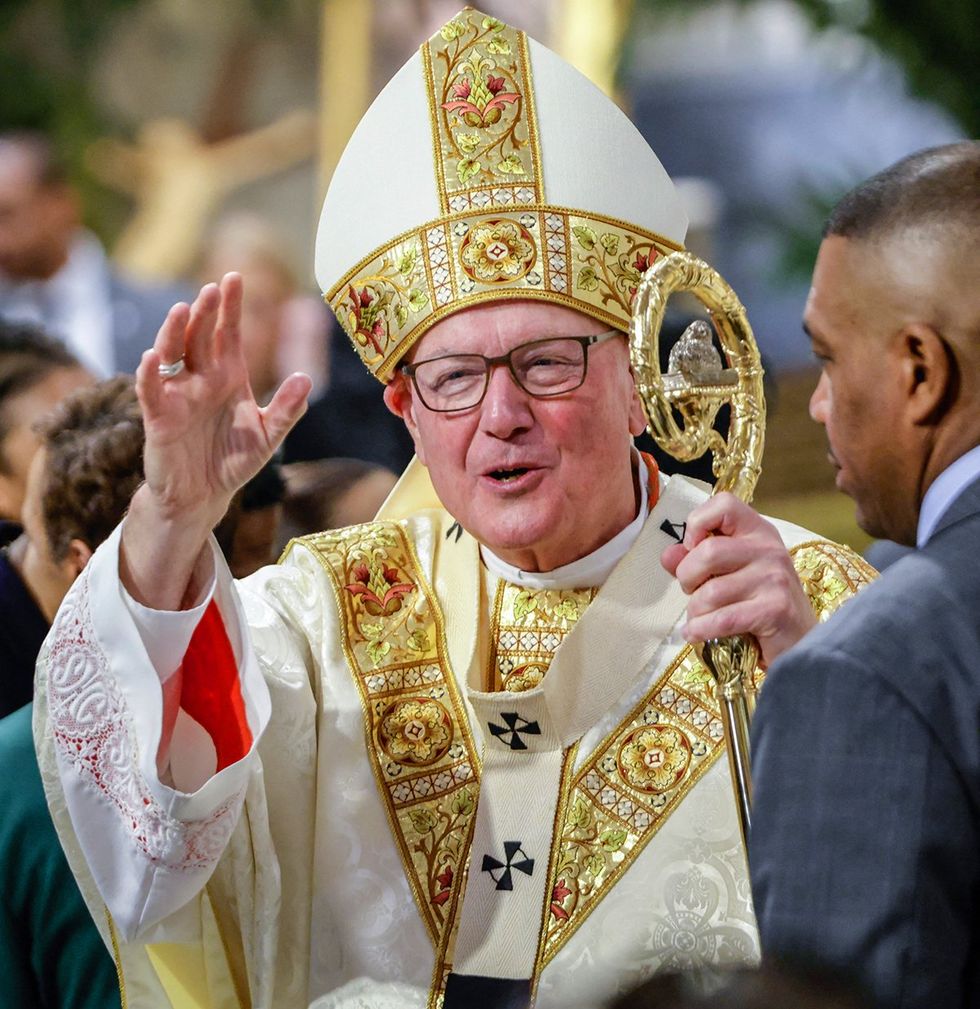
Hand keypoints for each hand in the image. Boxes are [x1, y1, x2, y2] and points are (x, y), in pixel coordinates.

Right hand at [122, 273, 310, 607]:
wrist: (204, 496)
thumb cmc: (232, 461)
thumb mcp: (267, 435)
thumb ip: (287, 410)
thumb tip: (306, 378)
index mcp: (228, 377)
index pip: (227, 333)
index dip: (230, 307)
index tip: (233, 277)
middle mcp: (201, 379)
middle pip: (199, 337)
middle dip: (204, 312)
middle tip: (213, 288)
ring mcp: (178, 395)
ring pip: (172, 355)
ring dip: (175, 332)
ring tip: (182, 310)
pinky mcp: (159, 418)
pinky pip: (151, 391)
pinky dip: (149, 374)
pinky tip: (151, 357)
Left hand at [660, 493, 815, 666]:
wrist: (800, 641)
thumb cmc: (759, 603)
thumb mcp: (728, 574)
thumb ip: (694, 561)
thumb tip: (668, 556)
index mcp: (758, 531)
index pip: (724, 504)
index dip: (697, 523)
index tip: (692, 548)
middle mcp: (769, 549)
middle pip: (708, 552)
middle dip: (687, 578)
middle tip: (693, 591)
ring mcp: (775, 579)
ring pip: (710, 592)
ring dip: (695, 611)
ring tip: (700, 618)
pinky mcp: (775, 611)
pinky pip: (721, 619)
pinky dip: (700, 630)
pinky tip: (695, 634)